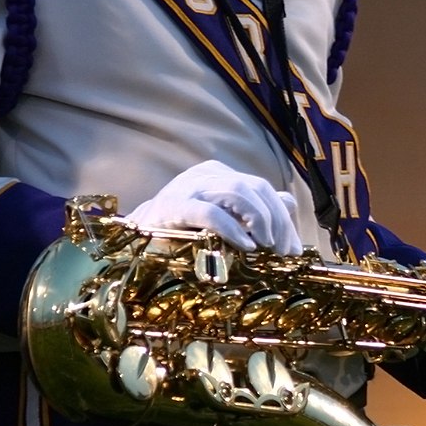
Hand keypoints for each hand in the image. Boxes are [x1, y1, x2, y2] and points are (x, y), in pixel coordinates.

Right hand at [124, 160, 301, 254]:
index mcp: (218, 175)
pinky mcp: (172, 207)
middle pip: (256, 187)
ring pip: (238, 192)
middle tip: (283, 250)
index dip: (283, 217)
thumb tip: (289, 203)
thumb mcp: (220, 217)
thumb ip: (253, 209)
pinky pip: (210, 212)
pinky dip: (232, 229)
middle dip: (277, 220)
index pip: (262, 187)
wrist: (132, 240)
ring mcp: (188, 188)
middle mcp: (205, 175)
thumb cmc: (179, 232)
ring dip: (260, 220)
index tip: (293, 249)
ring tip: (266, 246)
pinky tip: (246, 246)